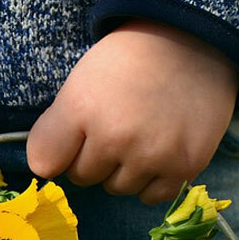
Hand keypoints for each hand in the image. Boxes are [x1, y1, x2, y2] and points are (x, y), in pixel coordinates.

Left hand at [26, 19, 238, 203]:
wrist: (194, 42)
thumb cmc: (130, 60)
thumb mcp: (81, 81)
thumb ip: (56, 127)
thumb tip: (46, 169)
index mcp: (81, 108)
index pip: (44, 163)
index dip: (59, 150)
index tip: (74, 137)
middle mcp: (115, 138)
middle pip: (83, 177)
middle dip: (94, 157)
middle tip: (117, 125)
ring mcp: (151, 156)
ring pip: (118, 188)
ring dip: (124, 170)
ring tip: (142, 134)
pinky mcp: (184, 167)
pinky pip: (151, 196)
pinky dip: (152, 180)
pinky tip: (160, 151)